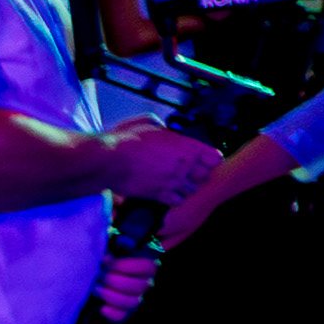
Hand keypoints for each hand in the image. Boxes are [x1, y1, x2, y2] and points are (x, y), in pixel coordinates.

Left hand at [95, 248, 161, 322]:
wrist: (90, 272)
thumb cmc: (103, 256)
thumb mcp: (110, 244)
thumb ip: (119, 240)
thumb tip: (123, 241)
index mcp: (146, 264)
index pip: (148, 266)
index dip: (126, 265)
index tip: (106, 261)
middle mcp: (145, 281)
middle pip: (140, 286)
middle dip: (115, 281)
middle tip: (98, 275)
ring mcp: (137, 298)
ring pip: (133, 302)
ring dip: (112, 296)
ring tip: (95, 288)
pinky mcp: (125, 312)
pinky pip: (123, 317)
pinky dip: (112, 313)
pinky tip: (102, 307)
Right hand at [96, 123, 219, 206]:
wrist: (109, 160)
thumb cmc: (125, 140)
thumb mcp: (146, 122)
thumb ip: (161, 127)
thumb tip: (161, 129)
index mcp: (186, 146)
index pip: (214, 158)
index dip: (208, 159)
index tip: (201, 159)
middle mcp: (184, 165)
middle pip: (206, 176)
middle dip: (198, 175)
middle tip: (189, 173)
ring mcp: (173, 181)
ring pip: (192, 190)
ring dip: (186, 188)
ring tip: (176, 184)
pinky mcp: (160, 195)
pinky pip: (177, 202)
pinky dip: (174, 199)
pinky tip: (166, 193)